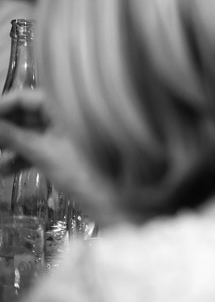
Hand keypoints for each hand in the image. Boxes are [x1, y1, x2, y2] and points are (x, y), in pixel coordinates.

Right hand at [0, 89, 122, 226]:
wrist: (116, 203)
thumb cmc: (87, 173)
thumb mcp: (45, 153)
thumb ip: (13, 137)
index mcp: (68, 108)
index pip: (27, 98)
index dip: (2, 107)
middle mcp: (67, 117)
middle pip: (25, 116)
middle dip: (3, 129)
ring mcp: (66, 137)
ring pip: (29, 135)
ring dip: (8, 145)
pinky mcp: (65, 155)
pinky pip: (37, 150)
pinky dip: (20, 159)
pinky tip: (3, 171)